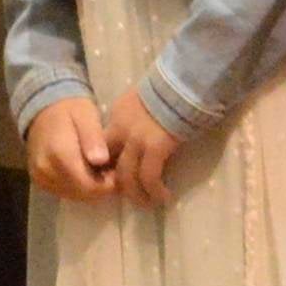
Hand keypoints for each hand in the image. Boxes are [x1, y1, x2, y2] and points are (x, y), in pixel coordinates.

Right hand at [25, 94, 115, 202]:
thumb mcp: (86, 115)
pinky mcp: (39, 180)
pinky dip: (77, 187)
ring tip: (100, 170)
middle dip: (100, 187)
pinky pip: (64, 192)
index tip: (118, 172)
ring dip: (89, 188)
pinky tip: (85, 172)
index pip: (88, 185)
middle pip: (82, 193)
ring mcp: (40, 177)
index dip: (108, 184)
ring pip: (74, 196)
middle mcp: (46, 169)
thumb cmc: (70, 109)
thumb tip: (101, 160)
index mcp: (59, 154)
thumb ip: (93, 137)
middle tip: (112, 171)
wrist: (43, 108)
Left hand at [102, 89, 185, 205]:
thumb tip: (136, 135)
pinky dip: (154, 191)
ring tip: (146, 203)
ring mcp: (137, 139)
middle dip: (113, 183)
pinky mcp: (155, 148)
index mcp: (116, 116)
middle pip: (107, 163)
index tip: (114, 177)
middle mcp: (120, 129)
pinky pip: (149, 178)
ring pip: (126, 177)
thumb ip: (132, 119)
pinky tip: (163, 196)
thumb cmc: (168, 91)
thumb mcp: (139, 102)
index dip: (106, 164)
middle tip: (127, 195)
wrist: (183, 83)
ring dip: (135, 194)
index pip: (102, 145)